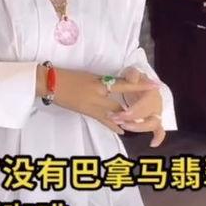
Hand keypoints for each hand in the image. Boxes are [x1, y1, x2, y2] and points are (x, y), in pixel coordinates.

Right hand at [37, 66, 161, 135]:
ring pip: (115, 115)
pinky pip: (103, 121)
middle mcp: (99, 95)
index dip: (140, 86)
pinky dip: (113, 126)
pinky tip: (122, 131)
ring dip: (126, 119)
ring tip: (139, 122)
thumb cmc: (70, 75)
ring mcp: (92, 106)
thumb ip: (104, 81)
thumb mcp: (90, 75)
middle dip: (135, 108)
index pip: (124, 84)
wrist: (51, 83)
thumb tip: (117, 85)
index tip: (155, 86)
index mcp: (100, 82)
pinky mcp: (87, 112)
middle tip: (150, 111)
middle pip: (121, 104)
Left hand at [108, 67, 165, 147]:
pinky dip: (158, 138)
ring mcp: (157, 113)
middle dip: (131, 120)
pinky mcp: (155, 120)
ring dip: (138, 127)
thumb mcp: (131, 72)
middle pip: (148, 116)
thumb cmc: (134, 78)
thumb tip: (133, 77)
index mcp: (152, 92)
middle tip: (114, 118)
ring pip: (152, 124)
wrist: (139, 81)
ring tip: (123, 126)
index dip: (133, 111)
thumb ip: (132, 74)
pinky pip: (160, 131)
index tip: (120, 115)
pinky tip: (152, 144)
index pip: (144, 105)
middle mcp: (157, 103)